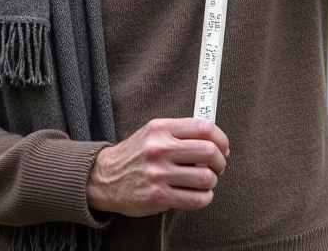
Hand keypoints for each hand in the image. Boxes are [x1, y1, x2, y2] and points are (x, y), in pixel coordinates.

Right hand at [86, 118, 228, 216]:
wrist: (104, 178)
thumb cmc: (136, 155)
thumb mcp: (153, 133)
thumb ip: (180, 133)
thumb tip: (215, 140)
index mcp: (160, 129)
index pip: (203, 127)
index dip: (221, 139)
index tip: (223, 148)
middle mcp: (159, 149)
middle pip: (209, 151)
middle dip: (220, 161)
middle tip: (217, 167)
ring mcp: (158, 173)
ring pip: (205, 178)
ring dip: (212, 182)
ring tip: (205, 182)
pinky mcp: (158, 196)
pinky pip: (196, 199)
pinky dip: (205, 198)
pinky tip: (199, 194)